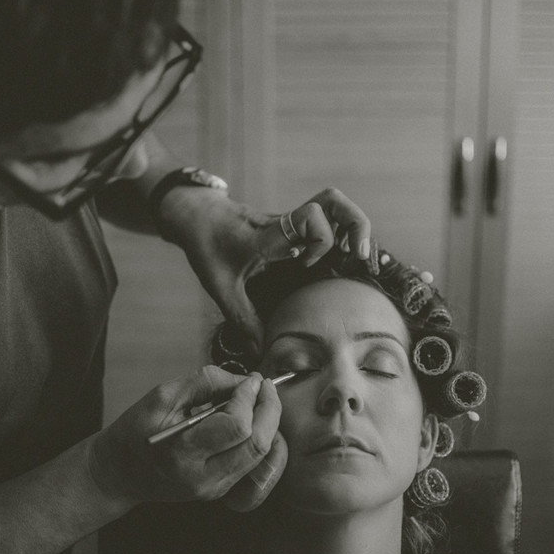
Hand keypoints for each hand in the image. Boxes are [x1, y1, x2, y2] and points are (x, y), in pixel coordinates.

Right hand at [88, 366, 284, 509]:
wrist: (120, 473)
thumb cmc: (136, 431)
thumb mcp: (162, 397)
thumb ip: (206, 382)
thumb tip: (245, 380)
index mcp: (182, 453)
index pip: (236, 427)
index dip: (249, 397)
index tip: (252, 378)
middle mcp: (203, 478)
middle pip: (257, 444)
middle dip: (269, 409)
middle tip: (264, 386)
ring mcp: (214, 489)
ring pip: (262, 456)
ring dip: (268, 423)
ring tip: (259, 401)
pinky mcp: (220, 491)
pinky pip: (255, 465)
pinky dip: (261, 438)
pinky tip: (252, 421)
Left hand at [157, 187, 372, 352]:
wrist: (197, 215)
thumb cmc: (207, 246)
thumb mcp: (220, 286)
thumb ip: (242, 319)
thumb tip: (261, 353)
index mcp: (270, 235)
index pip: (310, 217)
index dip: (320, 240)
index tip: (304, 264)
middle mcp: (286, 222)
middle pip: (333, 200)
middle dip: (355, 224)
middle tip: (356, 254)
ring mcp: (292, 219)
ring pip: (334, 203)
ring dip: (352, 225)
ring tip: (354, 254)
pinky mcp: (293, 223)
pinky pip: (327, 217)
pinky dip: (341, 232)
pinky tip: (338, 256)